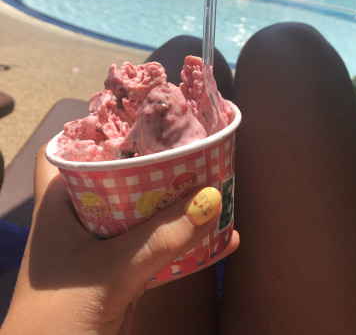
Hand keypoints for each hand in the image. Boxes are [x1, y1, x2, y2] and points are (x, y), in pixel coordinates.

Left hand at [2, 146, 238, 334]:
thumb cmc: (59, 318)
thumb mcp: (112, 271)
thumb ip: (162, 238)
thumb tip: (212, 198)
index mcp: (60, 204)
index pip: (66, 151)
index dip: (92, 131)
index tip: (132, 118)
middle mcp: (80, 218)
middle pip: (118, 177)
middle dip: (152, 164)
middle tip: (186, 145)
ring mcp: (101, 246)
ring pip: (142, 212)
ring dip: (175, 204)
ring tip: (210, 185)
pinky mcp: (121, 272)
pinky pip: (156, 247)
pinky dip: (184, 243)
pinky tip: (219, 239)